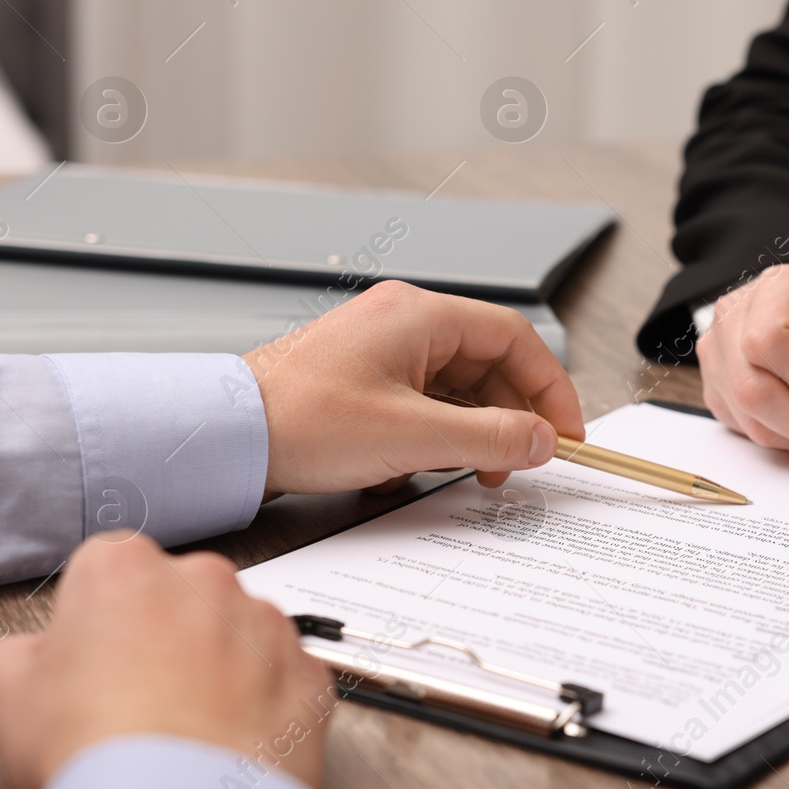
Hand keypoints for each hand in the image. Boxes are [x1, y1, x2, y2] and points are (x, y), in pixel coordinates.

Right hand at [0, 534, 332, 788]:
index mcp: (125, 568)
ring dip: (220, 665)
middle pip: (182, 594)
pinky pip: (284, 676)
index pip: (110, 567)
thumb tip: (38, 653)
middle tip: (139, 696)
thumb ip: (25, 651)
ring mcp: (266, 624)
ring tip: (185, 728)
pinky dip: (265, 702)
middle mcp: (205, 580)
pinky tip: (229, 740)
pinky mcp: (309, 671)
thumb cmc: (96, 753)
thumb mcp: (10, 695)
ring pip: (239, 632)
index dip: (100, 615)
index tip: (96, 652)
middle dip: (165, 633)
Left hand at [245, 280, 583, 491]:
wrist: (224, 438)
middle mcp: (403, 323)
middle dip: (510, 417)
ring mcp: (381, 350)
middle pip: (488, 364)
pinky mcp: (363, 380)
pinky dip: (435, 436)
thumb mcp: (413, 437)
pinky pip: (424, 402)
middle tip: (520, 461)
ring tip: (471, 472)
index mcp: (419, 316)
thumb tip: (542, 440)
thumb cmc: (299, 421)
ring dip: (472, 432)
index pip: (513, 338)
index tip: (564, 431)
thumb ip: (490, 438)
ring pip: (457, 388)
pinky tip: (418, 469)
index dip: (550, 386)